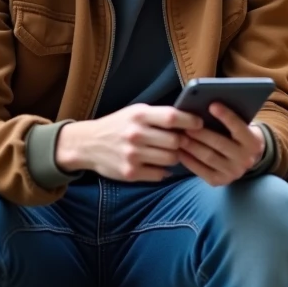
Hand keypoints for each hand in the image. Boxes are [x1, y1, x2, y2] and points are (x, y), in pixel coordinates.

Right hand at [55, 103, 201, 181]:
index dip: (190, 121)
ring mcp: (132, 155)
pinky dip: (163, 170)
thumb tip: (190, 120)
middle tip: (181, 142)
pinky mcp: (130, 173)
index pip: (172, 117)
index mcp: (139, 116)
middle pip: (176, 141)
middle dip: (183, 142)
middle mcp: (136, 135)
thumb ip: (159, 115)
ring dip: (175, 156)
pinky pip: (160, 174)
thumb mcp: (136, 112)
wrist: (87, 144)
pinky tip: (158, 164)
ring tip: (169, 152)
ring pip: (171, 159)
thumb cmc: (118, 125)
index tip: (199, 124)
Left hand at [179, 104, 267, 185]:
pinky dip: (188, 160)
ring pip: (209, 157)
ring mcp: (233, 172)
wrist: (246, 159)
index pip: (239, 128)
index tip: (212, 105)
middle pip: (220, 143)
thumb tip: (209, 107)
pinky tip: (179, 151)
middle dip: (201, 133)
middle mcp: (246, 159)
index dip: (226, 116)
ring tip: (178, 136)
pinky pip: (201, 170)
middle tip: (185, 124)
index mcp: (253, 143)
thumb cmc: (239, 136)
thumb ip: (231, 120)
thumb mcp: (242, 127)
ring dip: (192, 146)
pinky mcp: (220, 181)